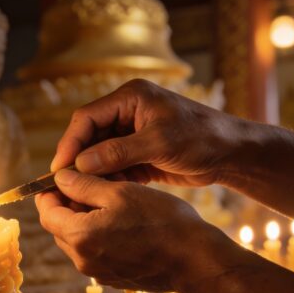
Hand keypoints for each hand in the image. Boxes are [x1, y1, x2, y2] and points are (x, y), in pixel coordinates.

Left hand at [36, 169, 215, 292]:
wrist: (194, 260)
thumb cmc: (161, 221)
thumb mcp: (121, 193)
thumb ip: (84, 186)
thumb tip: (59, 179)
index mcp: (80, 237)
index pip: (47, 213)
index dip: (49, 193)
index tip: (61, 178)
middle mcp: (82, 260)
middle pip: (59, 227)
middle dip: (67, 205)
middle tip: (86, 184)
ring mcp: (97, 272)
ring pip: (76, 240)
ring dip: (83, 219)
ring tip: (107, 200)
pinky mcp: (112, 278)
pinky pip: (94, 253)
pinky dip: (97, 235)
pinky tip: (120, 221)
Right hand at [50, 79, 243, 187]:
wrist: (233, 155)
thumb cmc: (202, 138)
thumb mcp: (159, 143)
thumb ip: (118, 152)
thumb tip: (80, 164)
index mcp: (130, 98)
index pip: (87, 117)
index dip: (70, 142)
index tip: (60, 168)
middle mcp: (127, 112)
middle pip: (90, 136)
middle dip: (79, 161)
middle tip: (66, 186)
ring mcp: (132, 133)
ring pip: (99, 154)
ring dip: (93, 174)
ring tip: (83, 194)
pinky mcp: (139, 153)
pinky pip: (114, 166)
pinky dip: (109, 180)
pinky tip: (105, 194)